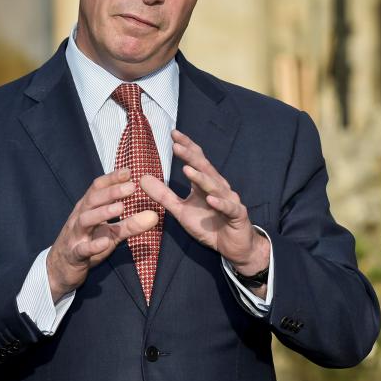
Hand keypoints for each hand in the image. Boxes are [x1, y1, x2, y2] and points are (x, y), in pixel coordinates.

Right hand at [47, 168, 158, 301]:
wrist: (60, 268)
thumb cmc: (88, 243)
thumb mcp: (112, 233)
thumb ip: (131, 223)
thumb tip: (155, 215)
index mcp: (88, 208)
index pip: (98, 188)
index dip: (112, 178)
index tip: (130, 171)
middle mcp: (80, 217)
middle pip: (93, 200)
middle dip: (112, 192)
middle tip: (132, 187)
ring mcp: (75, 235)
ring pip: (85, 220)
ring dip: (102, 213)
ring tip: (121, 208)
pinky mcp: (74, 254)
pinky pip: (82, 249)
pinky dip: (93, 245)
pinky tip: (105, 242)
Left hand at [139, 130, 270, 279]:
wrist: (233, 246)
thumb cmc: (209, 225)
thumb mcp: (181, 210)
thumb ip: (163, 195)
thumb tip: (142, 178)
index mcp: (205, 184)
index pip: (196, 161)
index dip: (186, 147)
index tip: (173, 134)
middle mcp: (218, 187)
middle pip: (205, 168)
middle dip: (191, 157)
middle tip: (177, 146)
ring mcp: (229, 200)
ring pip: (216, 187)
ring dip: (202, 178)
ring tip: (187, 170)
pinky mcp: (237, 215)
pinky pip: (229, 208)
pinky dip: (220, 203)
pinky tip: (211, 199)